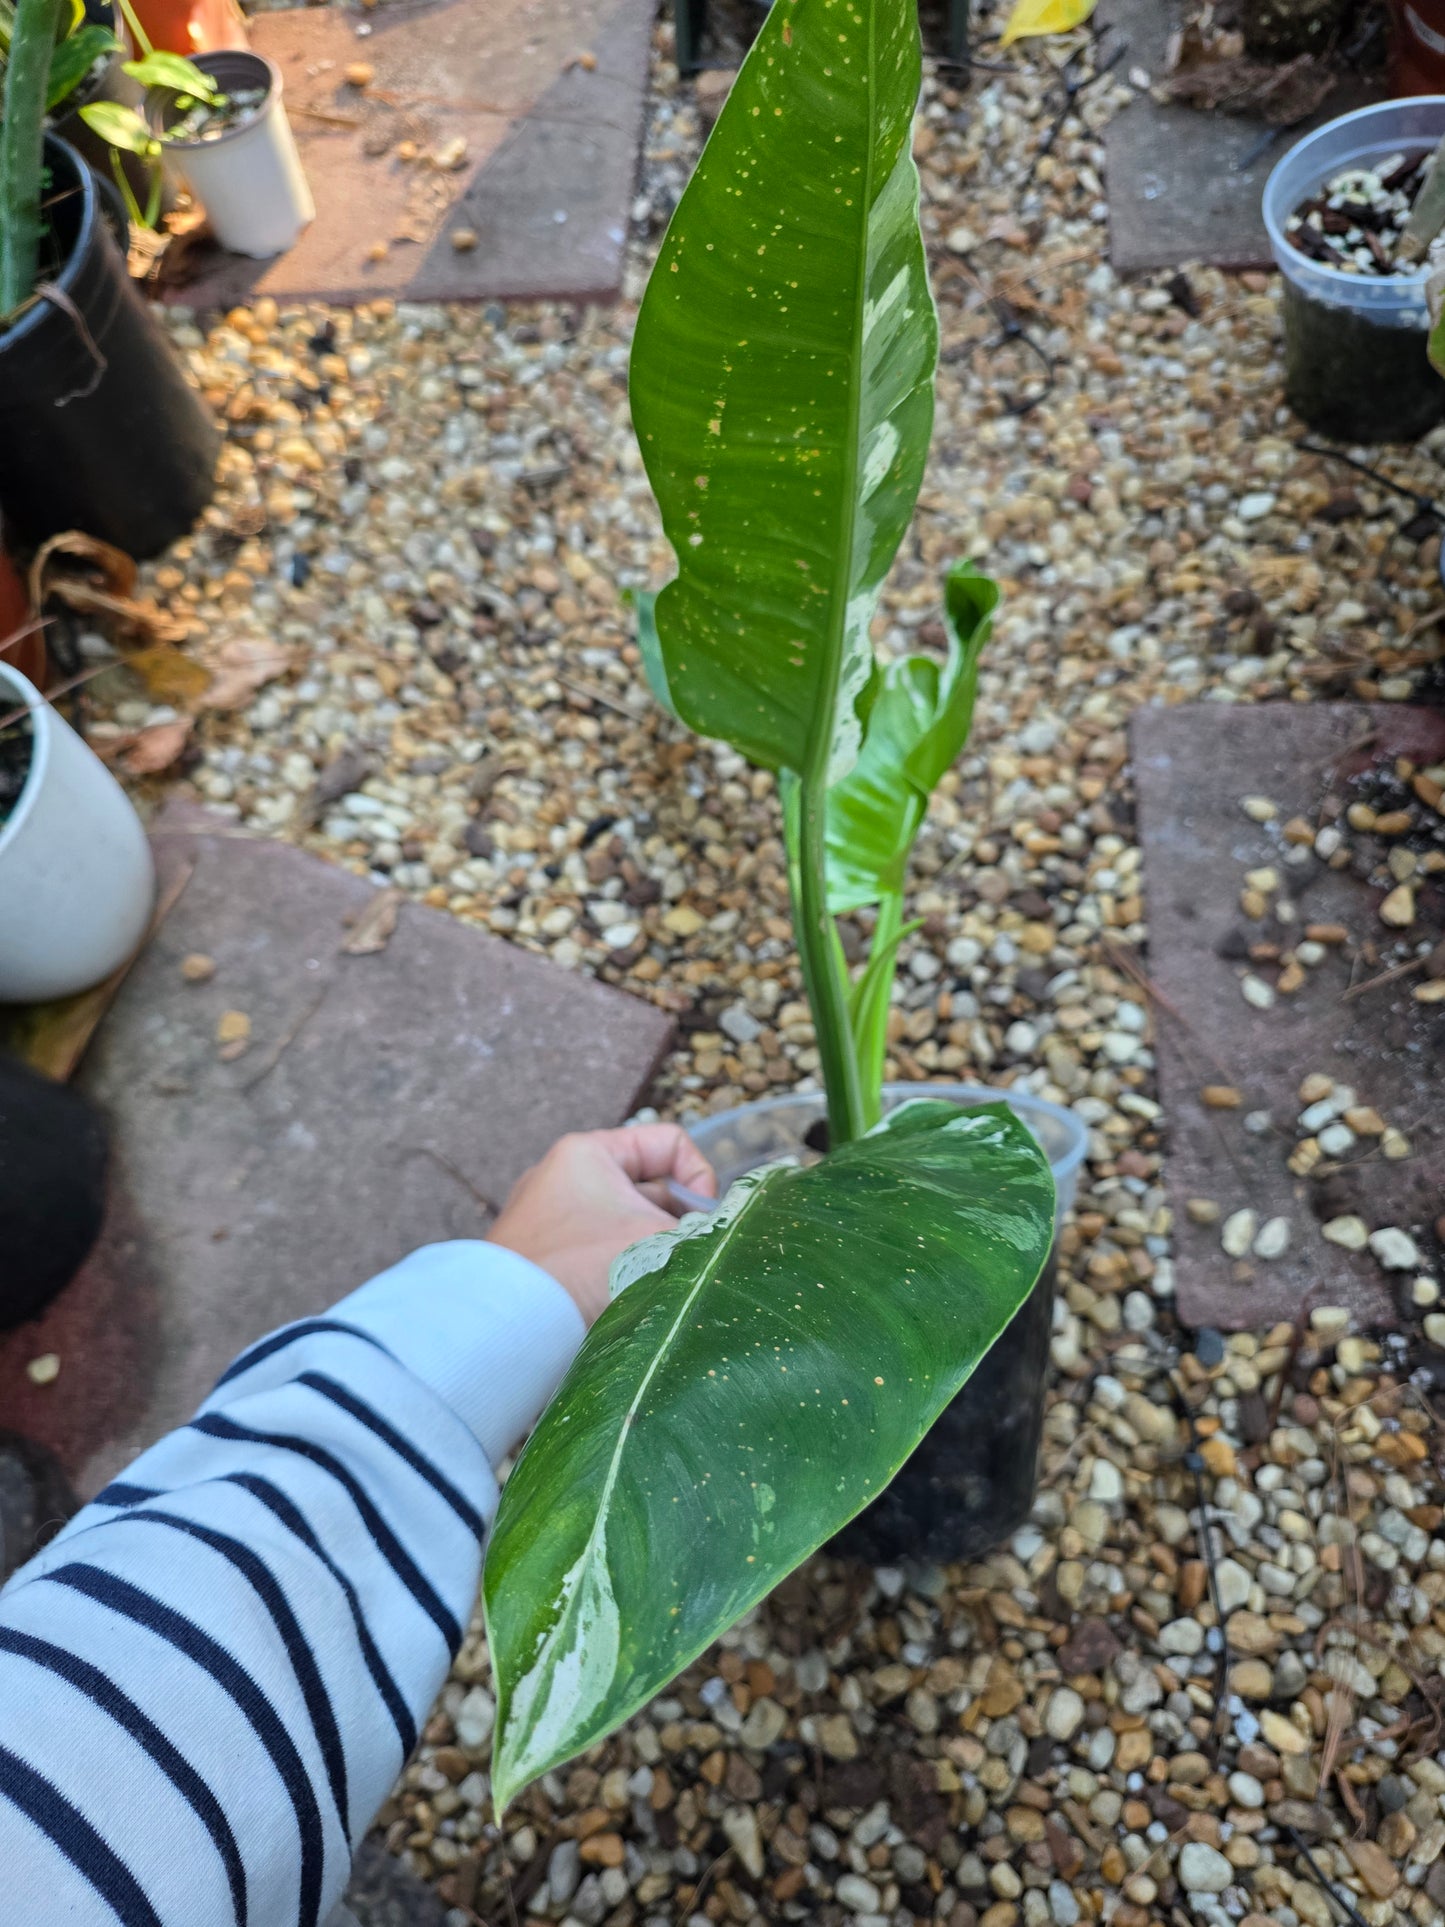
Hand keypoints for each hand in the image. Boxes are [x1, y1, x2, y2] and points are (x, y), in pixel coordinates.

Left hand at [488, 1125, 717, 1324]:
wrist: (512, 1329)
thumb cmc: (583, 1268)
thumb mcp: (658, 1241)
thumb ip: (702, 1234)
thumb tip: (721, 1238)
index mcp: (589, 1153)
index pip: (669, 1143)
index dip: (699, 1179)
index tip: (703, 1222)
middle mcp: (564, 1177)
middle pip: (649, 1187)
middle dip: (677, 1221)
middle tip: (689, 1257)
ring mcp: (550, 1220)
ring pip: (626, 1225)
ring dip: (653, 1249)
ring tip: (661, 1282)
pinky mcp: (544, 1260)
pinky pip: (599, 1255)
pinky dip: (623, 1271)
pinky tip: (633, 1300)